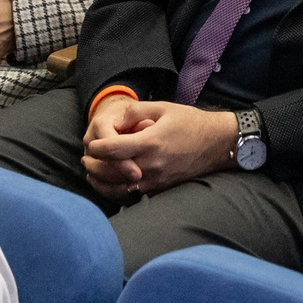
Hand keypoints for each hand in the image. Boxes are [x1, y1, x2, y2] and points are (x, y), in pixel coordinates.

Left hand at [83, 99, 239, 198]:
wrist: (217, 144)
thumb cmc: (190, 122)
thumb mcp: (163, 108)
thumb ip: (135, 111)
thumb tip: (113, 121)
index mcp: (151, 142)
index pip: (113, 150)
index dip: (97, 147)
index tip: (91, 144)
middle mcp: (152, 165)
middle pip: (111, 172)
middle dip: (93, 165)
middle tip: (85, 157)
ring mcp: (156, 180)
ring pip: (119, 188)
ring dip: (100, 182)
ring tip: (91, 172)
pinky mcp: (160, 189)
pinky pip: (132, 195)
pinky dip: (115, 191)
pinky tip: (107, 184)